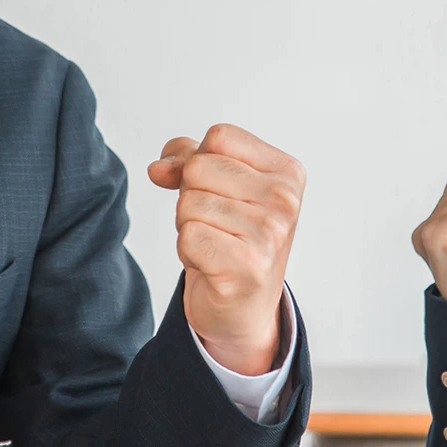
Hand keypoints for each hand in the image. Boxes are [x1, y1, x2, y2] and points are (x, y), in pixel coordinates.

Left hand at [146, 123, 303, 376]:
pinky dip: (188, 251)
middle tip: (216, 225)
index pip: (219, 137)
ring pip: (188, 203)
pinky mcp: (247, 266)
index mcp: (287, 173)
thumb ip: (187, 159)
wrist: (243, 309)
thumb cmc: (231, 240)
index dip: (200, 161)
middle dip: (191, 196)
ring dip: (189, 226)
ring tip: (215, 245)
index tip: (216, 191)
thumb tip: (159, 168)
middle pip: (199, 167)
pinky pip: (188, 236)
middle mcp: (285, 200)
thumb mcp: (217, 187)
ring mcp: (270, 234)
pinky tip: (211, 264)